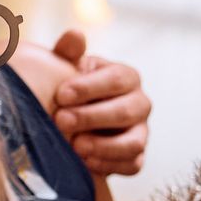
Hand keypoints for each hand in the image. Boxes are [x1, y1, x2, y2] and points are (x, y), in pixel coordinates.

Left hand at [51, 30, 150, 176]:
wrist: (65, 124)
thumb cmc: (66, 91)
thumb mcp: (64, 70)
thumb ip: (68, 54)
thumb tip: (74, 35)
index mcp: (124, 77)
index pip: (119, 78)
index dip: (91, 87)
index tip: (61, 94)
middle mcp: (138, 103)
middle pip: (129, 110)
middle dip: (93, 117)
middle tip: (61, 121)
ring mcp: (139, 132)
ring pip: (135, 141)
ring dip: (104, 145)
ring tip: (74, 146)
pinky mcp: (134, 157)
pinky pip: (132, 164)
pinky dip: (109, 164)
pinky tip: (84, 162)